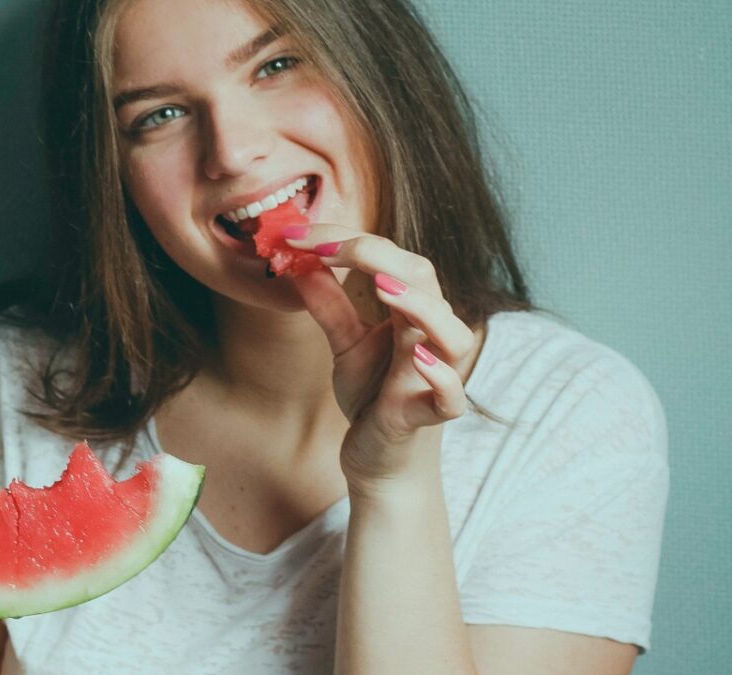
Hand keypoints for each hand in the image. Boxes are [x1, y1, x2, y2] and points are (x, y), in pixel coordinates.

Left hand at [284, 224, 480, 492]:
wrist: (380, 461)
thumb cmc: (373, 397)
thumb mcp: (345, 345)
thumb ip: (329, 306)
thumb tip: (300, 263)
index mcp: (412, 311)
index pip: (390, 259)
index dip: (346, 241)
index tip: (297, 235)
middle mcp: (431, 336)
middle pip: (423, 280)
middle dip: (375, 255)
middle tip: (324, 245)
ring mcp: (437, 376)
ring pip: (450, 332)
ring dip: (420, 306)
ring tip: (382, 285)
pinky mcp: (431, 415)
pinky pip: (451, 395)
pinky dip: (439, 376)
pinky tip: (416, 358)